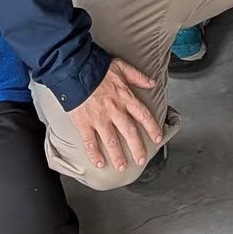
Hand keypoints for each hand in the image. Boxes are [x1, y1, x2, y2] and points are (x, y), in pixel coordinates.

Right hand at [66, 58, 162, 172]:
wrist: (75, 69)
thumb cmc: (97, 67)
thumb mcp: (121, 67)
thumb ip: (137, 76)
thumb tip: (152, 83)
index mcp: (125, 97)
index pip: (143, 115)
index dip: (152, 127)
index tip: (157, 137)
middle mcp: (115, 110)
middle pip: (130, 132)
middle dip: (137, 148)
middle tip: (140, 160)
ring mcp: (99, 118)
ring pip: (111, 141)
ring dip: (117, 155)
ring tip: (121, 166)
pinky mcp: (84, 123)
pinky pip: (90, 142)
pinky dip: (94, 154)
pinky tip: (99, 163)